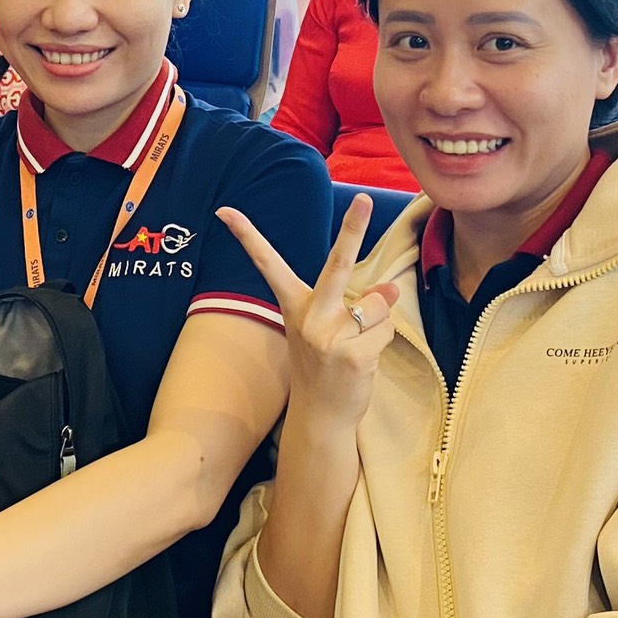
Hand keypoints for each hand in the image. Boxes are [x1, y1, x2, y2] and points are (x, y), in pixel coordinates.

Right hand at [218, 193, 398, 439]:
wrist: (320, 417)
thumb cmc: (324, 368)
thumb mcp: (332, 331)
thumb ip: (357, 305)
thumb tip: (391, 288)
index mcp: (295, 306)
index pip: (268, 265)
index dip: (247, 237)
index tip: (225, 212)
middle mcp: (310, 317)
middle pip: (336, 265)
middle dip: (352, 229)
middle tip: (362, 199)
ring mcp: (330, 336)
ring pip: (376, 307)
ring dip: (376, 325)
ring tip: (356, 349)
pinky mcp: (354, 354)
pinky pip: (385, 331)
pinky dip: (382, 343)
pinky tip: (363, 364)